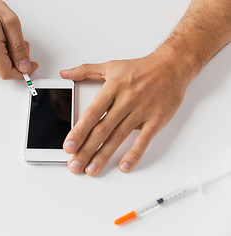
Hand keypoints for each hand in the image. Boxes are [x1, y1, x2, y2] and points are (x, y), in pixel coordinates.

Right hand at [0, 0, 37, 78]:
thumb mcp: (12, 23)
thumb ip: (19, 48)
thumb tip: (24, 66)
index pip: (7, 72)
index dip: (22, 72)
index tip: (31, 66)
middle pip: (5, 70)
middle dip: (18, 62)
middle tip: (23, 45)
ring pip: (0, 67)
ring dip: (11, 58)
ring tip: (10, 41)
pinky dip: (3, 57)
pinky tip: (2, 44)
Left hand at [60, 54, 188, 175]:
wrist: (171, 66)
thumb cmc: (140, 68)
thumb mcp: (111, 66)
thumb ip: (85, 71)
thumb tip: (65, 73)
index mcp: (112, 89)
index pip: (92, 114)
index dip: (79, 131)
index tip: (68, 146)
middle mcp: (125, 101)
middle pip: (102, 130)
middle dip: (86, 150)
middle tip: (74, 165)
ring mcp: (141, 111)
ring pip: (119, 137)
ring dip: (104, 156)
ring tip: (91, 169)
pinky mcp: (155, 120)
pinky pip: (144, 140)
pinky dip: (134, 153)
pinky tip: (124, 166)